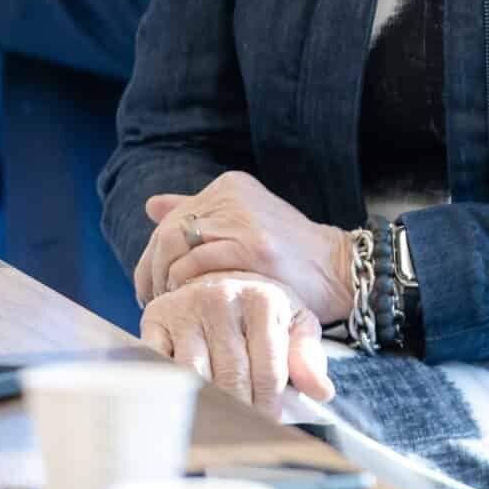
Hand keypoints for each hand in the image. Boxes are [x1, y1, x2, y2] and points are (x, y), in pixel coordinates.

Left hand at [135, 170, 352, 323]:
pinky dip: (184, 284)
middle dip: (151, 269)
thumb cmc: (288, 256)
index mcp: (230, 185)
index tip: (150, 285)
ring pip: (175, 243)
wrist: (338, 270)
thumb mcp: (243, 223)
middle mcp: (233, 195)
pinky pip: (197, 263)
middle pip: (167, 230)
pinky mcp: (253, 246)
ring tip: (168, 303)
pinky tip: (189, 301)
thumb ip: (199, 212)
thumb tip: (152, 205)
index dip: (152, 255)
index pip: (170, 218)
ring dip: (163, 279)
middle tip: (151, 299)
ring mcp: (243, 219)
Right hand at [137, 274, 333, 415]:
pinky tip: (181, 405)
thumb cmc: (258, 310)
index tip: (268, 428)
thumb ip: (307, 355)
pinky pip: (159, 363)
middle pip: (231, 376)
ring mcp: (186, 306)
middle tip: (241, 436)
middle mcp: (223, 297)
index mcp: (263, 299)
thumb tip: (322, 392)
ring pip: (194, 375)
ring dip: (206, 405)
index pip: (269, 369)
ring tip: (215, 428)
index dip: (269, 406)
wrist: (214, 277)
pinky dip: (168, 388)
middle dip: (239, 412)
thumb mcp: (292, 322)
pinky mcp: (155, 316)